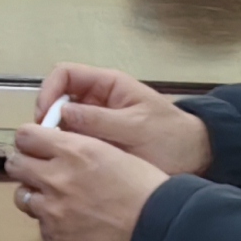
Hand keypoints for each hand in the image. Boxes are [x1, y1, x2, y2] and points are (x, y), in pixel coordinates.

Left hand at [8, 117, 168, 240]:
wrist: (159, 231)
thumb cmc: (146, 190)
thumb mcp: (113, 153)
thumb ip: (79, 148)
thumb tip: (58, 147)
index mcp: (74, 151)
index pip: (25, 136)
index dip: (30, 140)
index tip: (37, 146)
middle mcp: (56, 178)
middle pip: (15, 164)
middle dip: (26, 165)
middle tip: (41, 171)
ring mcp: (52, 211)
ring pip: (22, 196)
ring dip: (35, 196)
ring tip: (57, 201)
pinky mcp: (54, 238)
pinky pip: (40, 225)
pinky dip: (52, 223)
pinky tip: (74, 224)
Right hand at [34, 64, 212, 175]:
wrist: (195, 158)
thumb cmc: (172, 137)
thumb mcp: (136, 127)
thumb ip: (100, 119)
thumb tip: (63, 113)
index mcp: (108, 85)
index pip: (65, 74)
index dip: (49, 91)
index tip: (45, 117)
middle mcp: (97, 100)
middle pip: (58, 99)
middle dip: (48, 119)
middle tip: (46, 143)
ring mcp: (96, 121)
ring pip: (62, 123)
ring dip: (56, 137)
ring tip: (56, 157)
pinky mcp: (98, 142)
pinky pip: (73, 142)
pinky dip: (66, 151)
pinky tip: (67, 166)